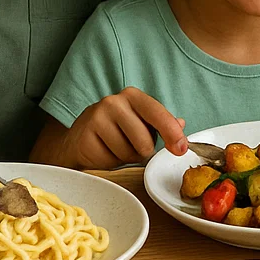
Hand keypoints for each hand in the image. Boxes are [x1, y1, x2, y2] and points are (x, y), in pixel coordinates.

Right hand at [62, 87, 187, 168]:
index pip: (158, 114)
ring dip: (127, 157)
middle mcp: (113, 102)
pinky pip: (111, 162)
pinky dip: (111, 163)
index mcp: (133, 96)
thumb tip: (181, 124)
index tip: (181, 148)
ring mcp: (96, 118)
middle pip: (145, 141)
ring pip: (128, 153)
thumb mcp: (141, 122)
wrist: (79, 139)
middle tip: (131, 145)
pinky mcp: (85, 138)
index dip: (173, 134)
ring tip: (115, 147)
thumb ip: (162, 123)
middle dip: (143, 151)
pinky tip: (104, 151)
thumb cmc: (116, 130)